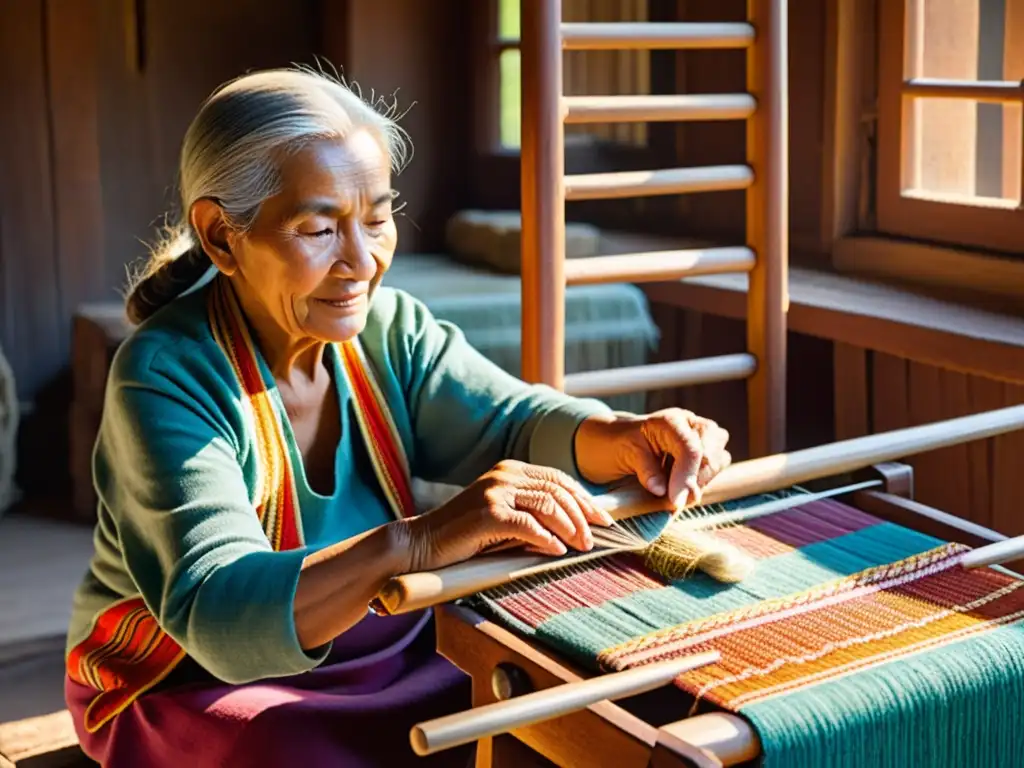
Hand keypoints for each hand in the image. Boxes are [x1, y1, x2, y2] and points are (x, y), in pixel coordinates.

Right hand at [400, 460, 614, 572]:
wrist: (422, 544)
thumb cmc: (463, 536)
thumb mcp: (502, 515)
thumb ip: (531, 512)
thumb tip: (574, 527)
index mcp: (510, 470)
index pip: (557, 479)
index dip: (583, 498)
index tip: (602, 518)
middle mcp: (504, 475)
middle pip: (558, 489)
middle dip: (582, 514)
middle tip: (596, 537)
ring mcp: (495, 491)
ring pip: (548, 505)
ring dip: (570, 528)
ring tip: (581, 546)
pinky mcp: (488, 513)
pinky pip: (529, 525)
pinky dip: (547, 539)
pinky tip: (557, 551)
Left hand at [574, 409, 731, 508]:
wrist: (618, 440)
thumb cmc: (619, 443)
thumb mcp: (625, 453)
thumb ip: (646, 470)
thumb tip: (662, 490)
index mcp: (671, 421)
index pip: (691, 450)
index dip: (686, 478)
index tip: (675, 502)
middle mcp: (691, 424)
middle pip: (712, 456)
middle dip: (695, 481)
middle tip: (672, 497)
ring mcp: (702, 436)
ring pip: (718, 462)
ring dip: (698, 483)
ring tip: (672, 488)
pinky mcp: (706, 451)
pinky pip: (715, 470)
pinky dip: (699, 483)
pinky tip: (678, 485)